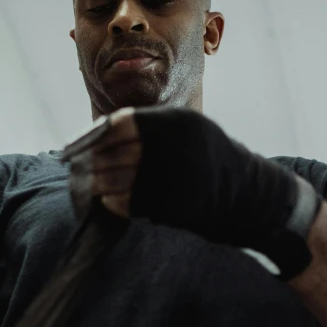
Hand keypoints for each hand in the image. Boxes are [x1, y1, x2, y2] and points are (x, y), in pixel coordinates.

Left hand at [63, 106, 322, 279]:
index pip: (118, 123)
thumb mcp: (192, 134)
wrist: (254, 199)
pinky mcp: (173, 204)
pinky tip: (105, 204)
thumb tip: (102, 132)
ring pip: (116, 178)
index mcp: (177, 122)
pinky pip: (128, 203)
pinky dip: (111, 204)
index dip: (90, 135)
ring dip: (95, 185)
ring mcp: (173, 175)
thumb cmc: (216, 165)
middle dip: (88, 162)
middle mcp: (173, 145)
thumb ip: (153, 130)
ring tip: (85, 188)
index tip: (71, 146)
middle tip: (73, 170)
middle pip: (112, 151)